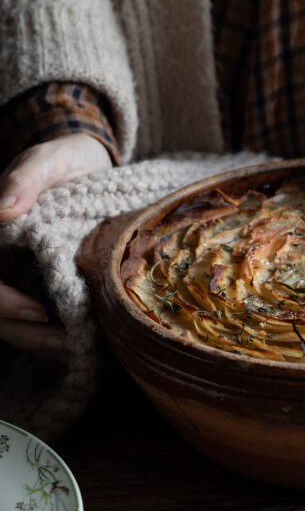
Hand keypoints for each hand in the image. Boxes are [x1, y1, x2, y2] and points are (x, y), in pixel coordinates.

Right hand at [0, 134, 111, 359]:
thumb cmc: (64, 159)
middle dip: (27, 335)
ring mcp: (18, 276)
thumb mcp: (48, 159)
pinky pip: (37, 322)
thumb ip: (26, 178)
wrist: (89, 162)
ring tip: (82, 352)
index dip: (4, 303)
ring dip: (42, 345)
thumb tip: (3, 210)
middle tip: (68, 344)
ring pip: (15, 325)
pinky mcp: (42, 286)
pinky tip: (84, 347)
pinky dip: (54, 340)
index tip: (39, 312)